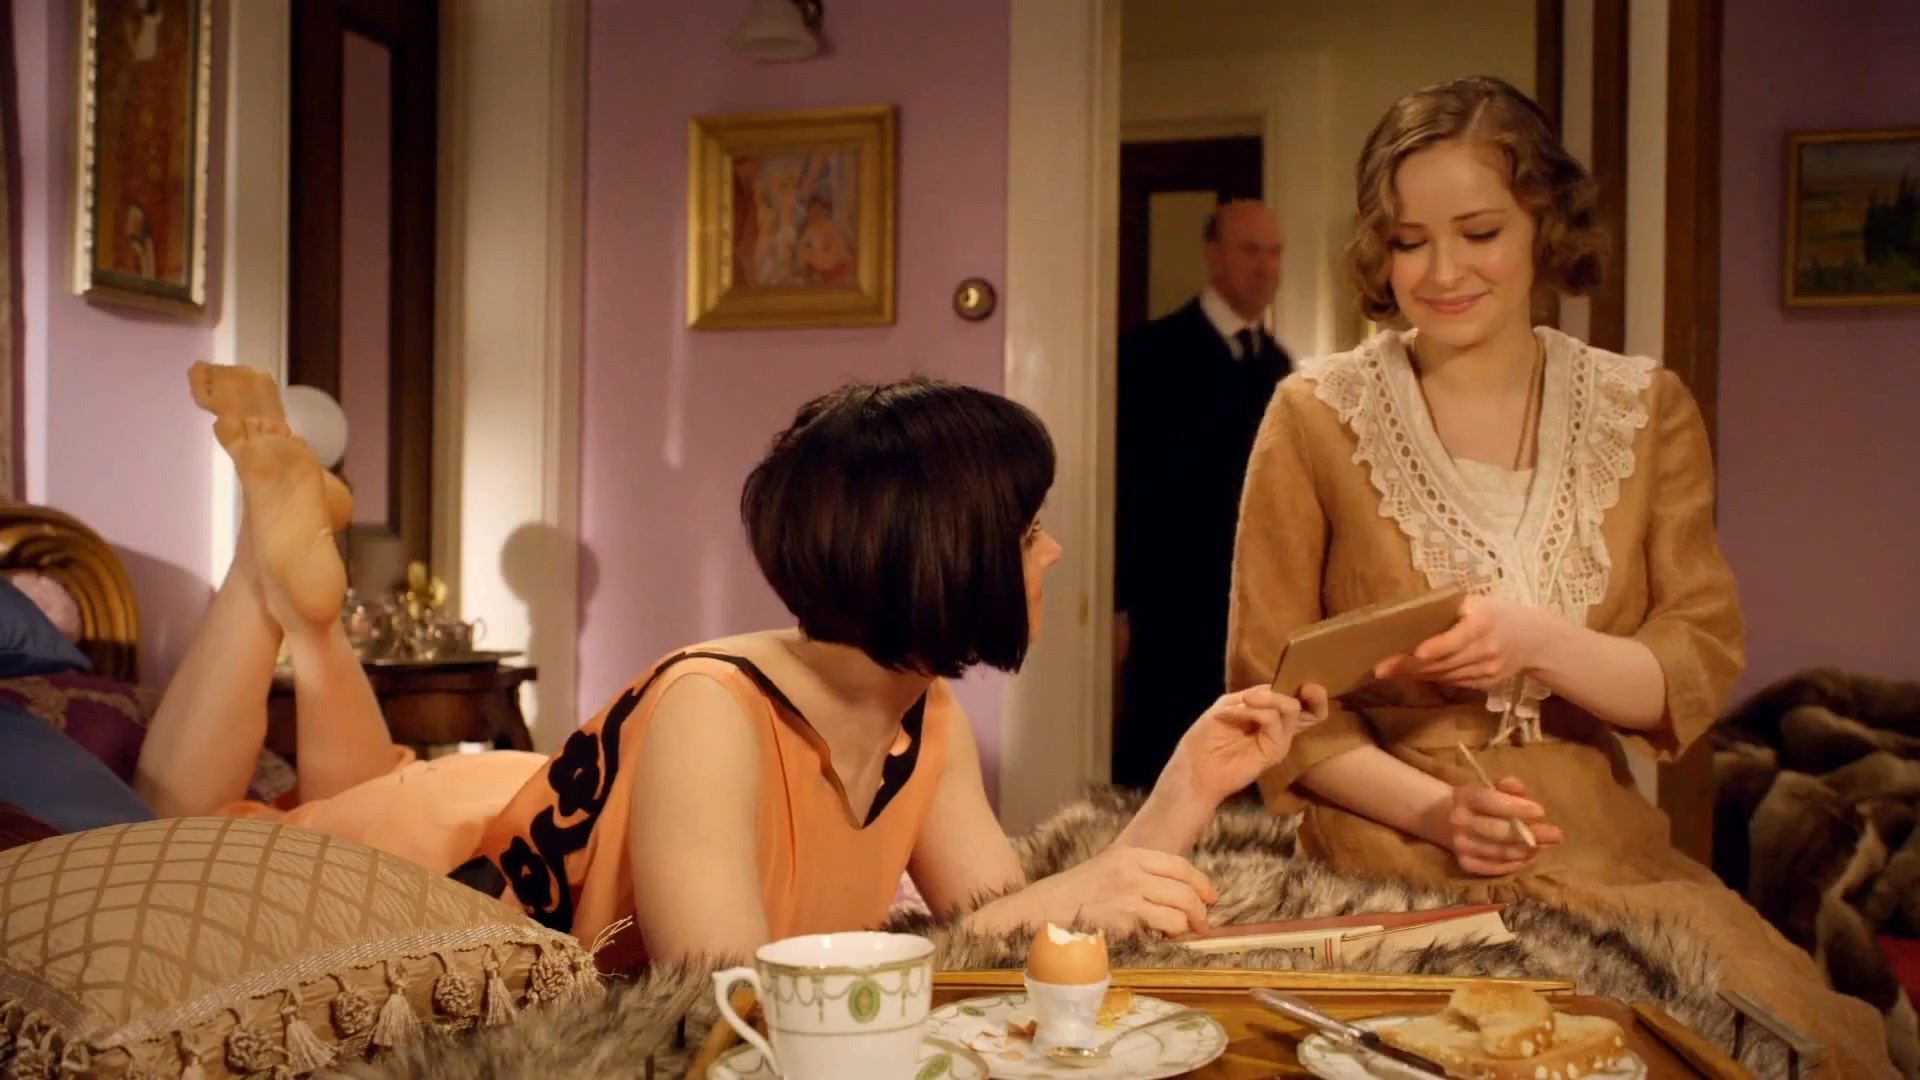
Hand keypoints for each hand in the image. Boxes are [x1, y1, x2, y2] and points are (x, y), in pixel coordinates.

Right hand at [1011, 845, 1219, 936]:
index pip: (1180, 866)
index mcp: (1129, 855)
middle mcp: (1132, 873)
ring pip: (1179, 913)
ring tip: (1183, 934)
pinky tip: (1162, 939)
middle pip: (1185, 890)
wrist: (1044, 909)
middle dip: (1201, 909)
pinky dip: (1169, 937)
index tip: (1210, 896)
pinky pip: (1163, 930)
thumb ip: (1139, 872)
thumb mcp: (1108, 868)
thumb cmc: (1074, 893)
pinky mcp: (1125, 923)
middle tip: (1203, 922)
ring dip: (1186, 927)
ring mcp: (1129, 898)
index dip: (1201, 883)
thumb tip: (1175, 889)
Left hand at [1170, 685, 1329, 802]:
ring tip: (1245, 701)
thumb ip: (1255, 695)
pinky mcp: (1275, 751)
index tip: (1301, 677)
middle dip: (1302, 691)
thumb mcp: (1228, 704)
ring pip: (1291, 709)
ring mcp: (1279, 738)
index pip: (1295, 697)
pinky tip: (1237, 712)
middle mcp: (1279, 725)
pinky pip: (1274, 722)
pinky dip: (1257, 711)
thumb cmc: (1206, 736)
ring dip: (1268, 699)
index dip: (1302, 685)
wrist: (1195, 767)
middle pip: (1303, 704)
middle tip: (1287, 687)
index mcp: (1268, 712)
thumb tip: (1276, 688)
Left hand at [1374, 595, 1550, 689]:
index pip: (1457, 640)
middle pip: (1445, 662)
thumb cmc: (1498, 614)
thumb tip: (1408, 614)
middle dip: (1411, 666)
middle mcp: (1487, 650)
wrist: (1535, 640)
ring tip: (1389, 671)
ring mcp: (1488, 670)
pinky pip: (1453, 682)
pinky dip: (1432, 678)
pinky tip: (1414, 674)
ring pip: (1445, 675)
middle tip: (1381, 668)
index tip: (1415, 653)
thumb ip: (1449, 609)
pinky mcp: (1486, 684)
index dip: (1436, 648)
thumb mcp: (1477, 603)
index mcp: (1484, 623)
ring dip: (1416, 674)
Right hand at [1443, 776, 1564, 875]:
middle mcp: (1459, 822)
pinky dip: (1514, 864)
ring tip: (1546, 846)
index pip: (1488, 801)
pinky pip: (1494, 868)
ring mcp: (1460, 845)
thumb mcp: (1488, 787)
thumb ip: (1506, 787)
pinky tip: (1528, 857)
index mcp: (1465, 797)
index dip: (1515, 808)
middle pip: (1496, 831)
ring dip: (1526, 851)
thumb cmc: (1477, 802)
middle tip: (1556, 835)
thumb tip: (1519, 788)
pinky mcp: (1465, 864)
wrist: (1443, 819)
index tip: (1540, 812)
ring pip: (1499, 852)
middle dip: (1529, 834)